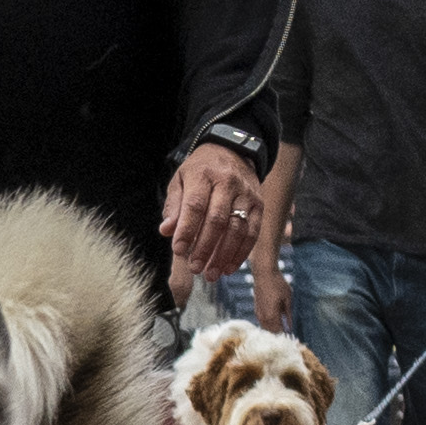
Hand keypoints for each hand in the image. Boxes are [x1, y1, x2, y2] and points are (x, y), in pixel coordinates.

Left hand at [157, 142, 260, 279]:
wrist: (232, 151)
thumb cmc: (201, 171)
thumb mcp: (181, 180)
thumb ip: (174, 206)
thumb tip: (166, 231)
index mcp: (203, 175)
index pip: (195, 205)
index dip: (186, 230)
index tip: (178, 251)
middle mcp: (227, 183)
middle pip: (217, 219)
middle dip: (205, 247)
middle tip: (195, 268)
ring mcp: (246, 194)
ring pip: (237, 229)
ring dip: (224, 255)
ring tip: (211, 274)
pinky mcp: (259, 204)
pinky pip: (252, 232)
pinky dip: (241, 253)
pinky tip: (229, 267)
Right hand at [251, 259, 288, 330]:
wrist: (264, 273)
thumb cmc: (278, 284)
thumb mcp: (288, 298)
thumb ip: (288, 314)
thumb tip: (290, 327)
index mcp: (272, 315)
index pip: (278, 332)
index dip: (285, 335)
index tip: (291, 335)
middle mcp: (263, 316)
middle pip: (271, 332)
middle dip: (279, 333)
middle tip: (287, 331)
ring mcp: (258, 312)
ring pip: (265, 327)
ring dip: (273, 328)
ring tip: (282, 325)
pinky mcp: (256, 308)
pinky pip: (262, 321)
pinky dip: (268, 323)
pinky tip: (275, 319)